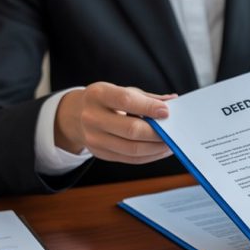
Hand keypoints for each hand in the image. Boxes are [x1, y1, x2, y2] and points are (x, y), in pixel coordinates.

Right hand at [54, 82, 176, 163]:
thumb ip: (147, 97)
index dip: (149, 107)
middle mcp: (92, 117)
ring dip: (156, 148)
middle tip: (173, 131)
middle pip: (130, 129)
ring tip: (171, 143)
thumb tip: (173, 102)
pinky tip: (161, 150)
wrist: (77, 116)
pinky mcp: (100, 154)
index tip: (167, 112)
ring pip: (132, 149)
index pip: (126, 101)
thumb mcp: (122, 91)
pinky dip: (150, 156)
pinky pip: (131, 159)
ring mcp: (94, 138)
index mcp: (98, 94)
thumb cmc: (107, 101)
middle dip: (157, 133)